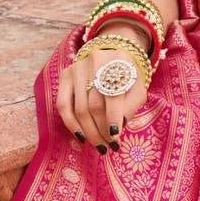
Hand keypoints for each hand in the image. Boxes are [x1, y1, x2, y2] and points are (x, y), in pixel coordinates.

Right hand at [56, 26, 149, 151]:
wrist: (112, 54)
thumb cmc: (128, 77)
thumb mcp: (137, 89)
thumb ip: (130, 107)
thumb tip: (115, 132)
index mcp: (118, 61)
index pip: (112, 95)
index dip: (113, 119)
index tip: (115, 139)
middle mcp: (95, 61)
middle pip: (94, 105)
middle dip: (101, 130)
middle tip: (108, 146)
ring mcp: (77, 68)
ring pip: (79, 108)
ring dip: (88, 132)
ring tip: (98, 146)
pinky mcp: (65, 75)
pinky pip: (62, 104)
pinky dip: (71, 124)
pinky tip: (80, 136)